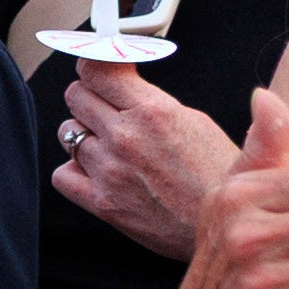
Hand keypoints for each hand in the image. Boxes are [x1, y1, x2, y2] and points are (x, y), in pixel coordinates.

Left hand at [52, 65, 240, 258]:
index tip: (98, 68)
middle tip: (105, 104)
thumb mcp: (199, 121)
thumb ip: (157, 101)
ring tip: (106, 141)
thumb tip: (130, 81)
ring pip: (68, 133)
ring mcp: (109, 170)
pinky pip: (62, 175)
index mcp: (153, 111)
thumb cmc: (219, 176)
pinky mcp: (101, 202)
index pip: (97, 69)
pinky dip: (72, 171)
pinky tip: (93, 170)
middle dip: (89, 95)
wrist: (226, 225)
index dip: (93, 63)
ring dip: (83, 133)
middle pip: (77, 96)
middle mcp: (125, 137)